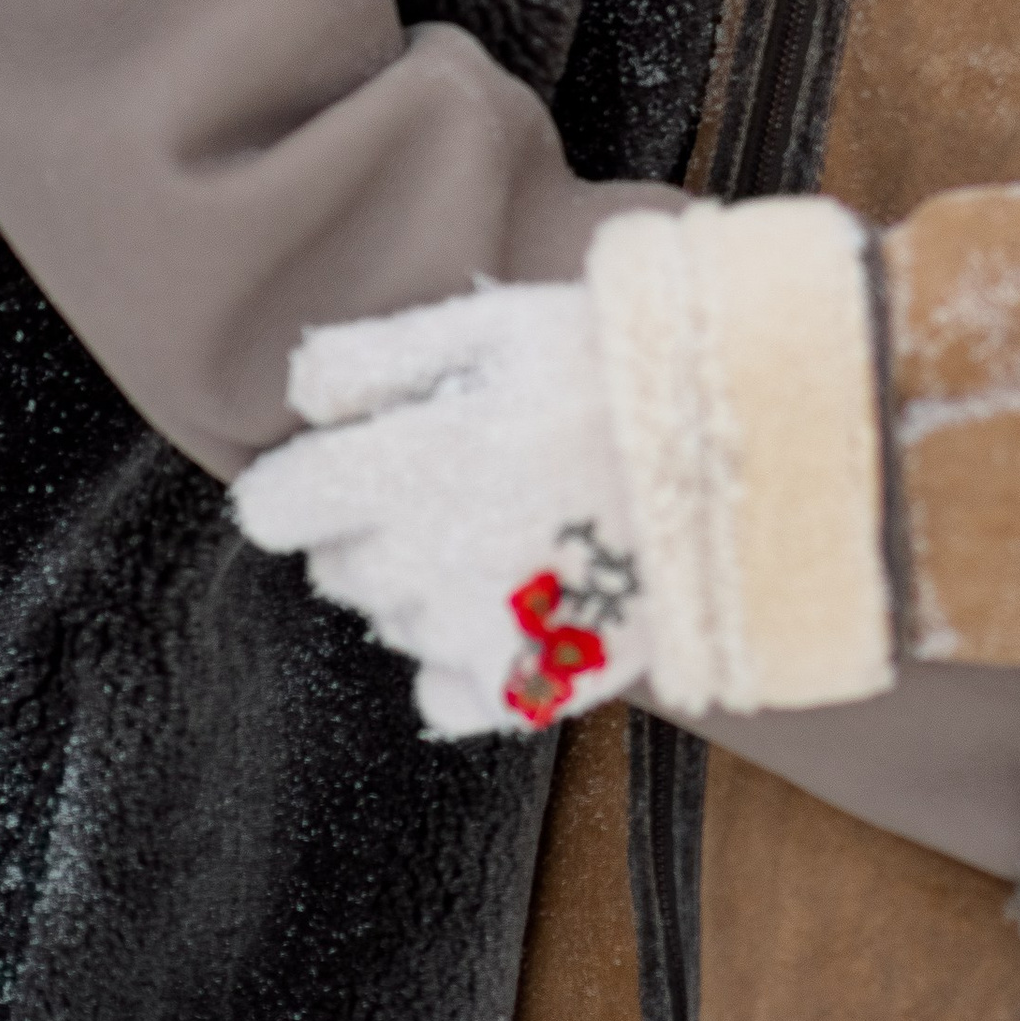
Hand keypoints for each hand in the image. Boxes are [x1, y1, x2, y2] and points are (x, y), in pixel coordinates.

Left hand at [231, 283, 648, 738]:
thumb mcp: (493, 325)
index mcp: (405, 464)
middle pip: (338, 565)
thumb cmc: (615, 367)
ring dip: (424, 583)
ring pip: (391, 621)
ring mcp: (474, 634)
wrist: (744, 447)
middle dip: (375, 526)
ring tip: (510, 528)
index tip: (347, 460)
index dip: (302, 481)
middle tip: (458, 480)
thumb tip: (298, 396)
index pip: (275, 508)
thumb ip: (373, 359)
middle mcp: (423, 560)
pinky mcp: (531, 686)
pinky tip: (514, 603)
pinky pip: (442, 695)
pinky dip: (462, 659)